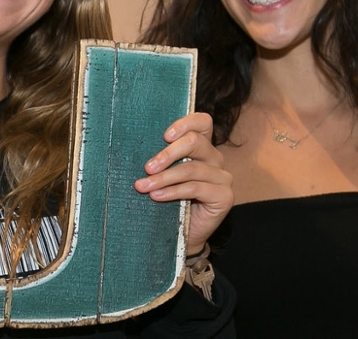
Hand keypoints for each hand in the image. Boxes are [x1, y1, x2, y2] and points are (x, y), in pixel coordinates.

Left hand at [133, 112, 232, 256]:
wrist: (183, 235)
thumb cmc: (169, 200)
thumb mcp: (163, 175)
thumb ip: (159, 160)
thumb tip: (132, 148)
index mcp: (202, 147)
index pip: (202, 123)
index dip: (185, 123)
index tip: (164, 136)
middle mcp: (215, 158)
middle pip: (195, 142)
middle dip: (167, 154)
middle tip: (147, 167)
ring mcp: (222, 177)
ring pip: (191, 169)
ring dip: (163, 178)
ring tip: (143, 186)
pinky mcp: (224, 196)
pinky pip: (195, 188)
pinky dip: (172, 192)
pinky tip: (156, 196)